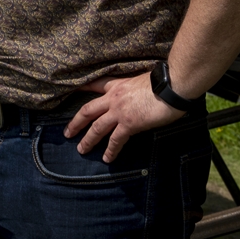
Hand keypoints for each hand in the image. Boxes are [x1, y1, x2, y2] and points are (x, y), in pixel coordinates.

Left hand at [65, 72, 183, 162]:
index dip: (81, 88)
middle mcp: (113, 97)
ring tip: (81, 150)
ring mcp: (119, 111)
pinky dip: (111, 150)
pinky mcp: (129, 123)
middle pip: (87, 111)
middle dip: (76, 123)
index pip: (94, 85)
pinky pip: (116, 139)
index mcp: (117, 85)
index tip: (70, 92)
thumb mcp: (142, 80)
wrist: (172, 86)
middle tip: (67, 133)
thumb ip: (134, 88)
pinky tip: (107, 158)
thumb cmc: (163, 81)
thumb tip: (138, 94)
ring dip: (88, 140)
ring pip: (97, 127)